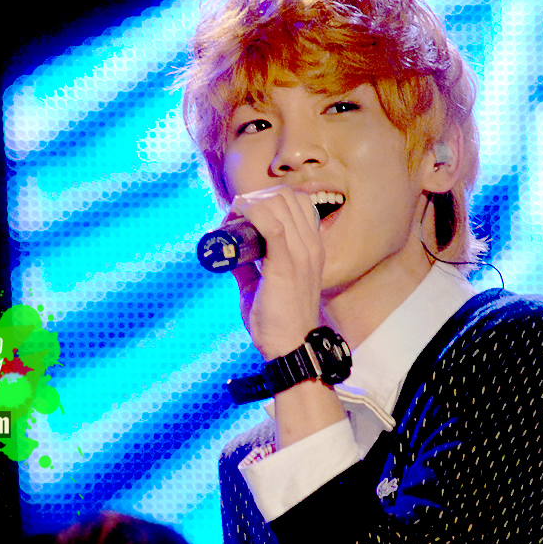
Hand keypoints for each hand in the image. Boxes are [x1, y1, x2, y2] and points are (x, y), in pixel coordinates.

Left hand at [228, 186, 322, 359]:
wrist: (291, 347)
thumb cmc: (278, 322)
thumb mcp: (264, 286)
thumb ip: (249, 267)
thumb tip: (230, 252)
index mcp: (311, 248)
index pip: (298, 202)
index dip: (267, 199)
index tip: (243, 215)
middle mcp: (310, 245)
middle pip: (285, 196)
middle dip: (254, 198)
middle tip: (233, 218)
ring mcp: (301, 253)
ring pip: (278, 203)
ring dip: (248, 205)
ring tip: (230, 223)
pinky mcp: (286, 264)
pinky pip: (271, 223)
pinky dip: (251, 213)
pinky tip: (235, 218)